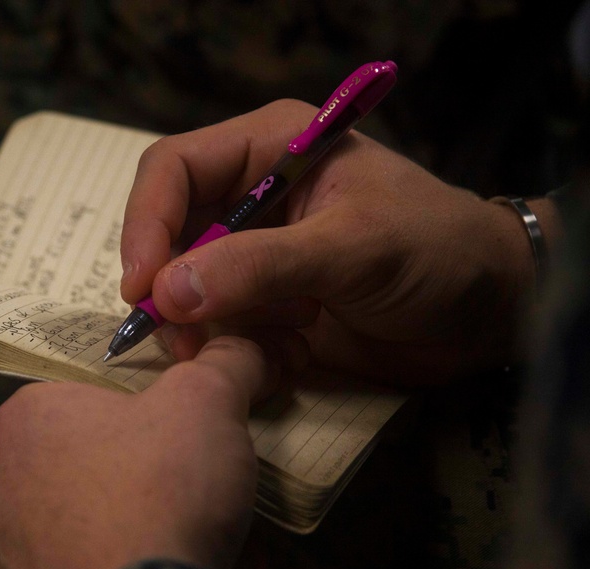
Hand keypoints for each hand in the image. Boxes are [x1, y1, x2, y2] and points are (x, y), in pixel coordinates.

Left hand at [0, 337, 277, 568]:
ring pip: (72, 521)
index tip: (178, 433)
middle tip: (180, 487)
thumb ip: (224, 363)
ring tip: (168, 539)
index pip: (85, 396)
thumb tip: (241, 348)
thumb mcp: (207, 403)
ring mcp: (2, 552)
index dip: (141, 411)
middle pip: (78, 459)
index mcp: (26, 418)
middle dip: (127, 470)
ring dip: (114, 525)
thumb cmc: (158, 492)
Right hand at [121, 99, 556, 385]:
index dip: (145, 223)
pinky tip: (279, 357)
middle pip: (167, 230)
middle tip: (178, 337)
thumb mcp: (353, 250)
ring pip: (185, 284)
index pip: (173, 169)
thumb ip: (262, 265)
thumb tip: (167, 291)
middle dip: (167, 285)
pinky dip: (231, 346)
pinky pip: (217, 322)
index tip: (142, 287)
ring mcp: (255, 251)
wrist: (489, 312)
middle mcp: (251, 194)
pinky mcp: (265, 299)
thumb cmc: (436, 255)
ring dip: (197, 325)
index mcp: (269, 148)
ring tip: (233, 353)